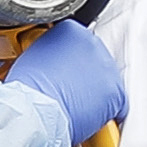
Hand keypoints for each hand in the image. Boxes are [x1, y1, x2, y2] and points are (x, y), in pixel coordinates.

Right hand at [4, 18, 127, 145]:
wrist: (35, 111)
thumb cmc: (27, 90)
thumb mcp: (34, 58)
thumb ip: (51, 54)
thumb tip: (56, 62)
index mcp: (72, 31)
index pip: (79, 43)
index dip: (73, 61)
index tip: (67, 72)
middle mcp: (94, 44)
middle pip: (96, 61)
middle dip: (87, 76)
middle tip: (72, 90)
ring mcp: (108, 68)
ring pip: (108, 81)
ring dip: (97, 93)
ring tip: (77, 105)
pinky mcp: (117, 92)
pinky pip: (118, 103)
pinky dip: (108, 111)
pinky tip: (90, 115)